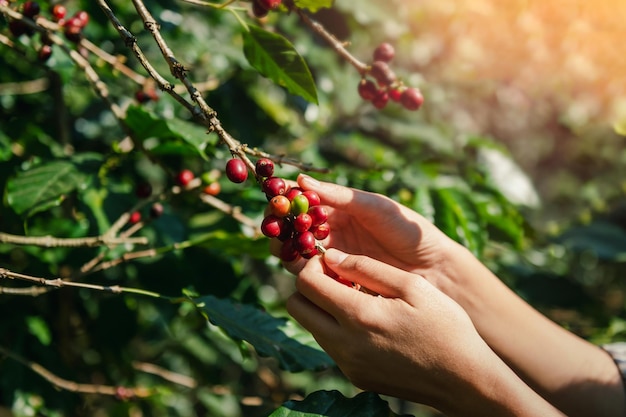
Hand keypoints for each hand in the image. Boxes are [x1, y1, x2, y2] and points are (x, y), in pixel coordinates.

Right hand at [272, 174, 462, 290]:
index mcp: (337, 210)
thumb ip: (339, 196)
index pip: (301, 203)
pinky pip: (314, 278)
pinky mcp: (338, 282)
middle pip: (291, 231)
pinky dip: (306, 274)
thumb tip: (301, 180)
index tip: (274, 201)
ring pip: (297, 255)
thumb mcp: (373, 207)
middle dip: (280, 230)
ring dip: (288, 252)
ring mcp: (332, 259)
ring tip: (291, 250)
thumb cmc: (406, 229)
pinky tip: (309, 270)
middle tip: (275, 230)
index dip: (284, 201)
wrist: (432, 267)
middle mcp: (329, 234)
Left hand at [287, 249, 564, 415]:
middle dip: (309, 286)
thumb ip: (367, 268)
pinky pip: (331, 346)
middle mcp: (345, 344)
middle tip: (336, 276)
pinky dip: (338, 329)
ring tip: (356, 297)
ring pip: (312, 327)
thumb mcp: (412, 286)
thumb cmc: (445, 326)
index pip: (306, 283)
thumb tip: (331, 256)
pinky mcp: (355, 377)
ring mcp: (348, 364)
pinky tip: (368, 322)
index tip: (330, 258)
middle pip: (296, 307)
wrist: (464, 380)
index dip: (312, 264)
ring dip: (324, 308)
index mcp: (359, 316)